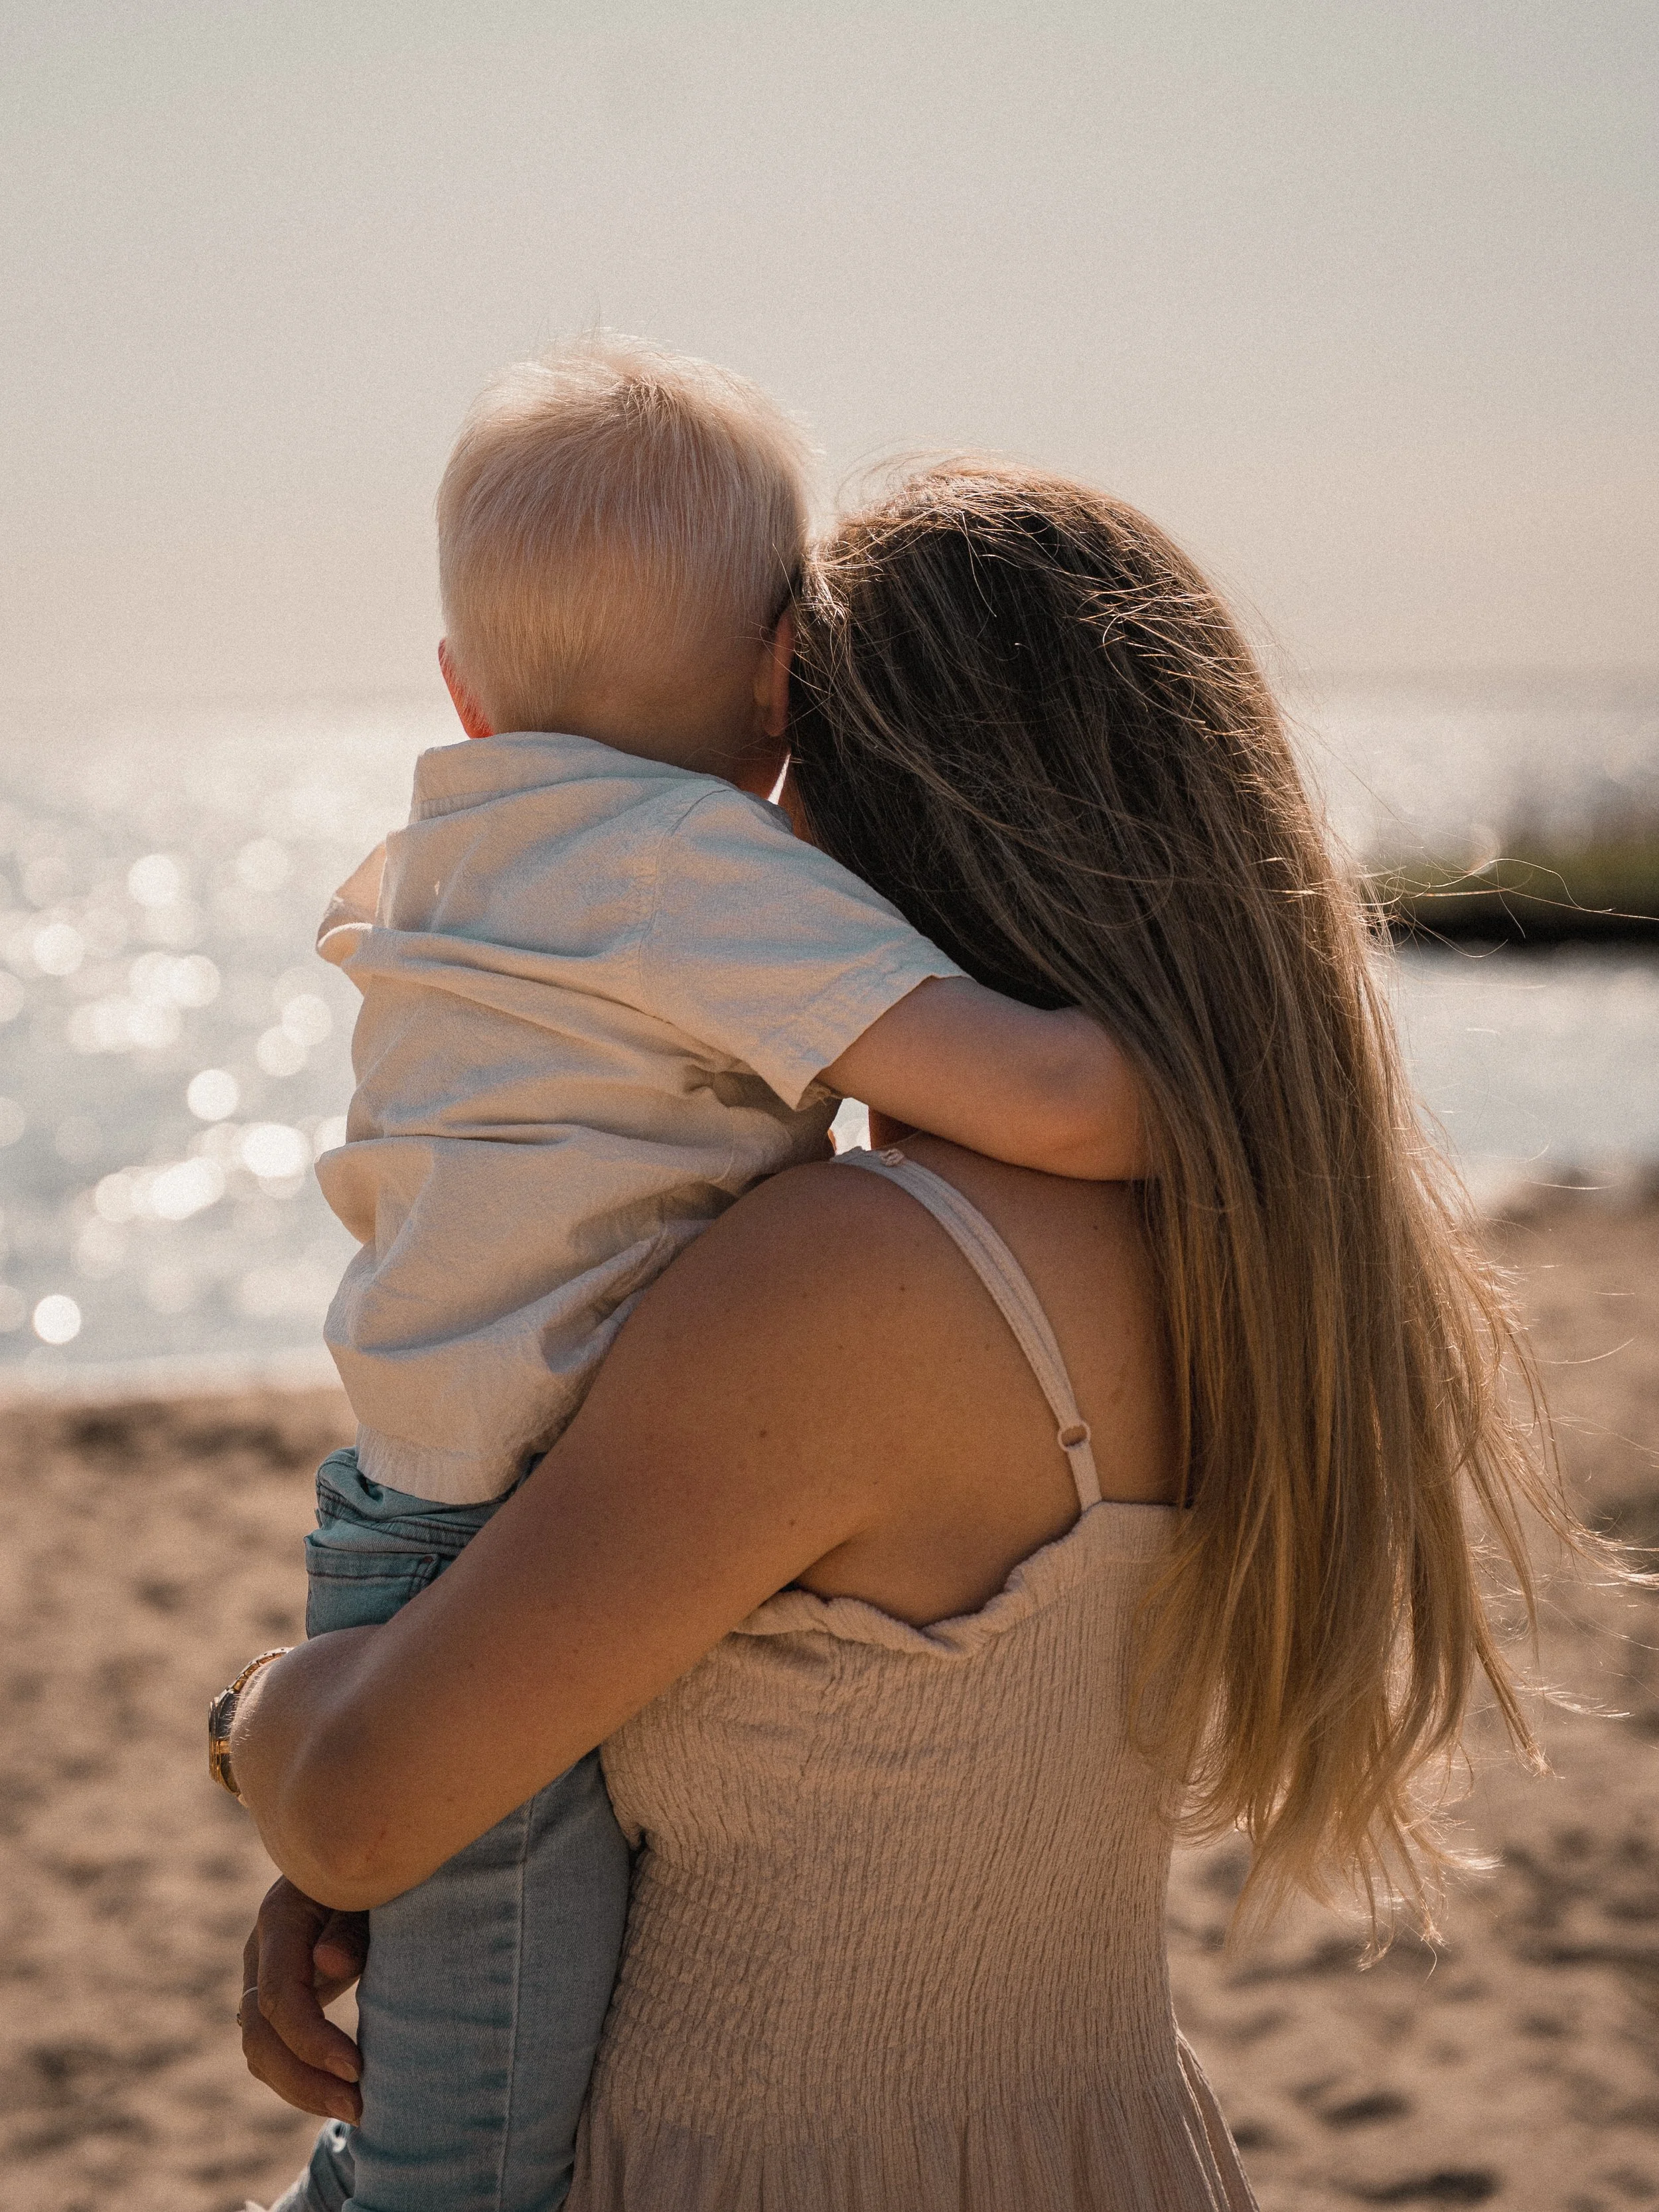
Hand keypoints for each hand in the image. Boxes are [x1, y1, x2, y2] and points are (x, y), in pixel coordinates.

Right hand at [240, 1877, 367, 2120]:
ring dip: (302, 2088)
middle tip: (358, 2107)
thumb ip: (352, 1923)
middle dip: (303, 2081)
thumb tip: (327, 1966)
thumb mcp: (370, 1886)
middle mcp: (262, 1952)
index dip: (312, 2040)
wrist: (361, 1852)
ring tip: (356, 2110)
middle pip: (259, 2036)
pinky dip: (303, 2077)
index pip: (279, 1998)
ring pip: (260, 2050)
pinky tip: (341, 2094)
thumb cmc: (376, 1867)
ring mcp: (264, 1974)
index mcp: (280, 1919)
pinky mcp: (280, 1994)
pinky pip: (276, 2047)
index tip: (357, 2070)